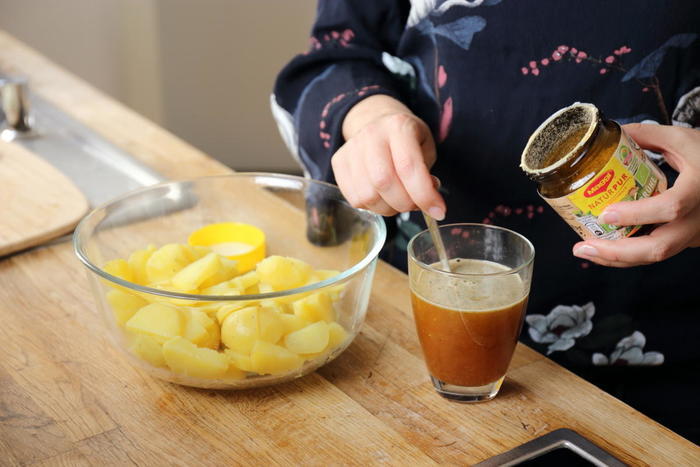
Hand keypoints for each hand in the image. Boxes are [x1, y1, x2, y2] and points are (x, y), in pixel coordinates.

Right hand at [331, 94, 445, 218]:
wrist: (377, 121)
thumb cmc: (406, 139)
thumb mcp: (425, 148)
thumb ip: (428, 175)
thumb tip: (427, 202)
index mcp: (398, 126)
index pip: (409, 167)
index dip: (424, 195)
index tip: (438, 211)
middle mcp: (371, 135)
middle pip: (384, 182)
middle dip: (405, 204)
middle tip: (414, 204)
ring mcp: (351, 149)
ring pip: (368, 195)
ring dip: (388, 208)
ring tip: (397, 200)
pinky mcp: (338, 162)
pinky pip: (354, 198)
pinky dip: (372, 207)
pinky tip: (381, 197)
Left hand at [573, 123, 699, 266]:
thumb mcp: (681, 138)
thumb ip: (645, 135)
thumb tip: (608, 133)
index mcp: (699, 187)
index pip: (671, 207)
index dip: (637, 214)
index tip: (606, 214)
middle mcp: (699, 218)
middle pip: (659, 248)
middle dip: (616, 253)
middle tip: (583, 247)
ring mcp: (694, 234)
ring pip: (656, 256)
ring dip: (617, 259)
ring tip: (585, 251)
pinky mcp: (687, 240)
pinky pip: (656, 253)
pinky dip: (629, 255)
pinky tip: (604, 249)